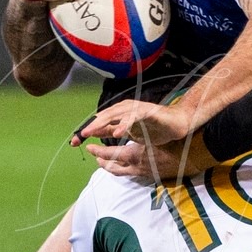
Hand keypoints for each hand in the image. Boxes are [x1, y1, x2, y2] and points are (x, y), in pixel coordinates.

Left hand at [77, 99, 193, 145]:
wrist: (178, 123)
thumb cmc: (155, 127)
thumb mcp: (129, 131)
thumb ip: (112, 129)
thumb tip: (93, 131)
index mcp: (120, 114)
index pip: (100, 122)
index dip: (87, 130)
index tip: (74, 142)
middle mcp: (126, 109)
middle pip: (104, 117)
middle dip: (91, 127)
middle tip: (79, 136)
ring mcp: (136, 109)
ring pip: (115, 115)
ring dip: (102, 123)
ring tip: (91, 132)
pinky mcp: (148, 112)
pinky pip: (134, 118)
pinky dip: (125, 124)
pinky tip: (117, 133)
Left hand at [83, 136, 186, 183]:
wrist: (190, 158)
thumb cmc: (171, 143)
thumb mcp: (150, 136)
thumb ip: (134, 135)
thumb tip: (117, 129)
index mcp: (134, 156)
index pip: (110, 155)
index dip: (97, 152)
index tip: (88, 147)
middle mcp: (136, 167)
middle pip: (113, 168)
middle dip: (102, 162)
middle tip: (95, 156)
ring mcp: (143, 173)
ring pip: (121, 172)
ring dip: (111, 166)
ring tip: (105, 161)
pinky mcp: (150, 175)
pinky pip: (131, 172)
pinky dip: (123, 167)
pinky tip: (125, 162)